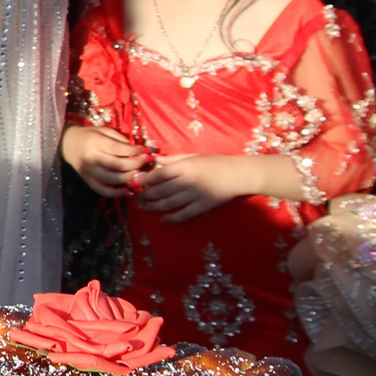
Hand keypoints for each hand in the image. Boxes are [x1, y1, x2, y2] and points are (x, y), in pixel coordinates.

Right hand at [62, 124, 147, 197]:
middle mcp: (90, 158)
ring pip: (112, 179)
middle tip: (145, 161)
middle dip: (135, 164)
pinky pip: (102, 190)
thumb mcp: (103, 131)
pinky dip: (116, 194)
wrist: (68, 144)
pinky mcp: (87, 180)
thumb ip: (119, 139)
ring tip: (139, 174)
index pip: (117, 149)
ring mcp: (88, 171)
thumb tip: (137, 150)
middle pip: (117, 165)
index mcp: (94, 142)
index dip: (133, 151)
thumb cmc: (89, 135)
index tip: (145, 150)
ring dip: (128, 178)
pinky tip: (128, 191)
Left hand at [135, 152, 261, 221]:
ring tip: (145, 208)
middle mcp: (188, 181)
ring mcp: (196, 195)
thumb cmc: (216, 162)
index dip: (145, 180)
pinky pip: (184, 214)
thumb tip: (156, 160)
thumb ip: (174, 159)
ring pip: (170, 203)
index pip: (159, 175)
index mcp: (185, 166)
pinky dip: (172, 218)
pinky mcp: (204, 206)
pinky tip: (163, 219)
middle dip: (146, 195)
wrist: (240, 174)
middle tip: (137, 198)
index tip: (135, 184)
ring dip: (155, 207)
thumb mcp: (194, 156)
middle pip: (161, 190)